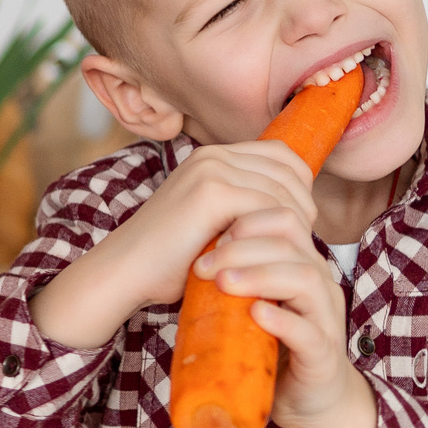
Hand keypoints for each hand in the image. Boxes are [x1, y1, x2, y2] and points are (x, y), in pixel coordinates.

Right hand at [31, 140, 319, 351]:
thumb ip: (241, 209)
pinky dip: (276, 234)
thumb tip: (293, 216)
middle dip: (303, 206)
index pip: (282, 156)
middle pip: (289, 169)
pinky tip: (271, 256)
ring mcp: (211, 169)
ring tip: (288, 252)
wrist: (124, 272)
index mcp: (213, 156)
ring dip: (294, 225)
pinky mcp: (211, 192)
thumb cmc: (167, 261)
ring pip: (283, 191)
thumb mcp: (211, 224)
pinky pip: (268, 207)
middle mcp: (213, 155)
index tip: (299, 224)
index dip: (300, 188)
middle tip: (300, 241)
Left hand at [192, 209, 378, 427]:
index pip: (284, 222)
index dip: (247, 222)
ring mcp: (325, 318)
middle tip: (203, 264)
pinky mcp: (324, 354)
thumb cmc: (271, 348)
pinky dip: (282, 320)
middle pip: (291, 244)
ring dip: (261, 276)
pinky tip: (256, 313)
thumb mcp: (247, 307)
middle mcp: (320, 285)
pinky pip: (309, 332)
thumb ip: (231, 281)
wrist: (306, 399)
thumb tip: (184, 257)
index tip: (208, 236)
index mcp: (302, 265)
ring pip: (305, 280)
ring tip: (224, 282)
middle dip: (243, 248)